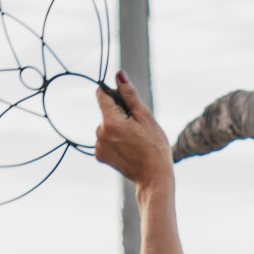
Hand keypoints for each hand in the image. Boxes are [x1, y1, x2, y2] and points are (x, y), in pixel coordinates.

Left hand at [91, 74, 171, 191]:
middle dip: (120, 115)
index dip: (114, 94)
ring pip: (106, 127)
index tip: (126, 103)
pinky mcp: (100, 156)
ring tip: (134, 141)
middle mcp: (100, 133)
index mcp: (110, 121)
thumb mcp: (145, 117)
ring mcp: (99, 146)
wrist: (154, 178)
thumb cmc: (154, 147)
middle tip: (138, 128)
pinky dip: (114, 141)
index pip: (101, 94)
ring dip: (118, 128)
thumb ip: (130, 95)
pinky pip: (105, 140)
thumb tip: (119, 75)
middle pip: (106, 112)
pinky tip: (128, 148)